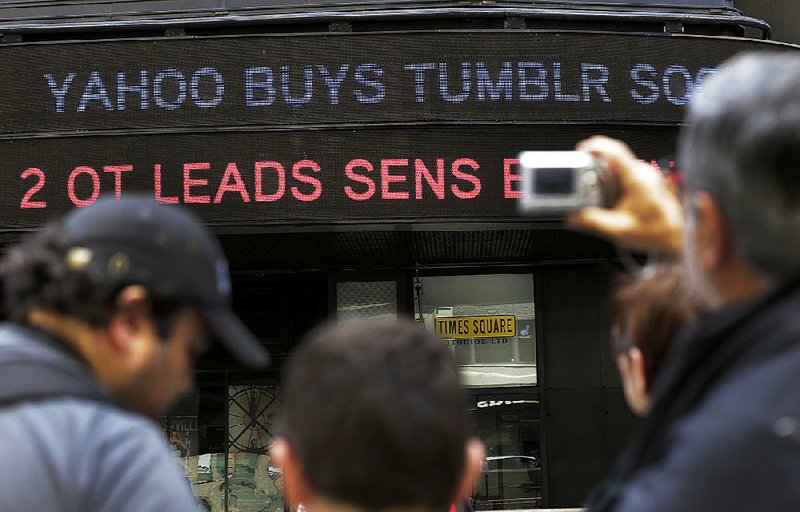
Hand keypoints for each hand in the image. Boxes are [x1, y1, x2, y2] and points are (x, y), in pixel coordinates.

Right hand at [567, 136, 683, 255]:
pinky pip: (620, 173)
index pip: (615, 151)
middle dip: (592, 170)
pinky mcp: (643, 179)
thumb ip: (593, 222)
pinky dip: (609, 182)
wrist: (674, 235)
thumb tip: (573, 216)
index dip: (595, 147)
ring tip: (597, 197)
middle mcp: (642, 172)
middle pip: (610, 159)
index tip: (580, 150)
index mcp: (637, 180)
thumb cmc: (655, 231)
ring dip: (601, 178)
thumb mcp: (619, 230)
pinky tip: (608, 199)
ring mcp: (643, 174)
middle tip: (582, 185)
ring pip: (614, 166)